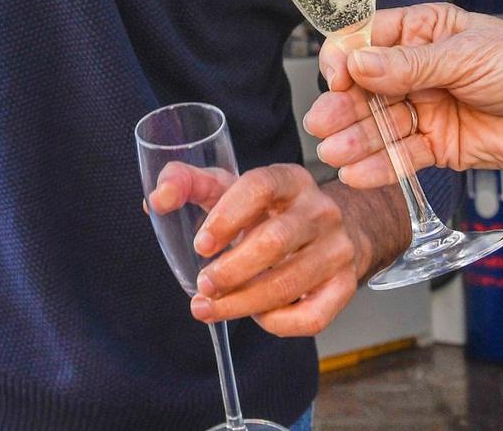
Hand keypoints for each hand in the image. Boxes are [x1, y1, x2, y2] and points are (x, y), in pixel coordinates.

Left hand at [175, 163, 369, 337]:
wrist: (326, 232)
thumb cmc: (268, 211)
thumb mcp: (231, 188)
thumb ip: (189, 184)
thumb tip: (156, 200)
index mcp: (290, 179)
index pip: (260, 187)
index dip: (227, 216)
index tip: (199, 245)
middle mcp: (320, 211)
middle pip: (274, 242)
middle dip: (230, 270)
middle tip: (202, 286)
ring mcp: (338, 249)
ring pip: (289, 283)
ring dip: (242, 302)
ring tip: (210, 308)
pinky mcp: (345, 286)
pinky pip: (312, 316)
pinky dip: (277, 323)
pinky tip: (256, 316)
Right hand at [304, 5, 502, 193]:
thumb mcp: (468, 56)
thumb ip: (410, 65)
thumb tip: (359, 62)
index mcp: (424, 31)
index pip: (367, 41)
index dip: (347, 59)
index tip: (339, 76)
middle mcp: (419, 69)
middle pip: (366, 87)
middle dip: (343, 106)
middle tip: (324, 122)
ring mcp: (428, 108)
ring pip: (380, 125)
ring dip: (355, 139)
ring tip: (334, 153)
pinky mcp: (440, 146)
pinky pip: (402, 156)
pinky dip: (379, 166)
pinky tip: (357, 172)